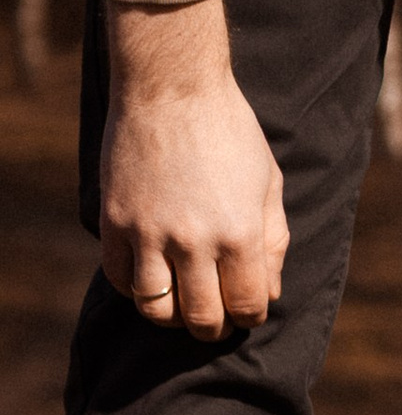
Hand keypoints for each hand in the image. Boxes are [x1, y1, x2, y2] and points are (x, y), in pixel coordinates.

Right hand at [99, 0, 288, 337]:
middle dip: (215, 327)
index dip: (252, 316)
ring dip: (173, 317)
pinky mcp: (115, 222)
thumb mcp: (268, 182)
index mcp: (241, 232)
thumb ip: (273, 241)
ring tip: (183, 304)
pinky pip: (121, 279)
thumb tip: (270, 292)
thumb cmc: (230, 131)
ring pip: (156, 310)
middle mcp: (194, 240)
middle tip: (217, 318)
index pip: (249, 305)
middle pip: (202, 318)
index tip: (248, 310)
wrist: (173, 87)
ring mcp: (149, 233)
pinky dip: (136, 289)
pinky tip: (152, 277)